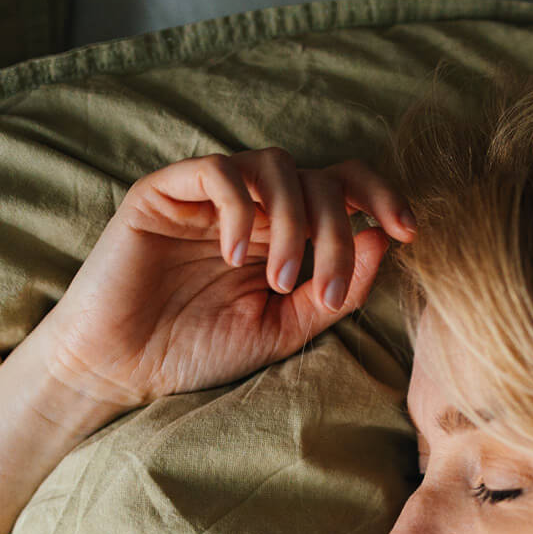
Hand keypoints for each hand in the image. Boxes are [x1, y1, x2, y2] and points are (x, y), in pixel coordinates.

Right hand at [38, 148, 415, 430]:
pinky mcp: (166, 192)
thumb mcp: (285, 329)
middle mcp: (255, 208)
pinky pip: (219, 171)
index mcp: (287, 235)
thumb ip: (334, 291)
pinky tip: (233, 256)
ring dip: (292, 223)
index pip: (346, 189)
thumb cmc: (201, 350)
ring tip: (277, 281)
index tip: (408, 232)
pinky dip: (239, 209)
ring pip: (276, 166)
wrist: (124, 368)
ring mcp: (212, 196)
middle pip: (321, 181)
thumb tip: (383, 241)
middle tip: (322, 289)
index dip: (382, 199)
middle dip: (337, 233)